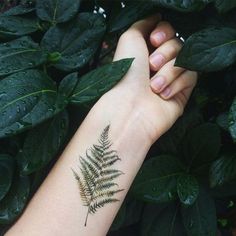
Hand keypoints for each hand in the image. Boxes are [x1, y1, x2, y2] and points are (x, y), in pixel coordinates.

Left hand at [91, 16, 196, 143]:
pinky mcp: (182, 93)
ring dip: (168, 71)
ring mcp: (171, 78)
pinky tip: (162, 95)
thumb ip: (143, 24)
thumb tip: (156, 18)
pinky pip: (191, 76)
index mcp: (146, 51)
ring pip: (186, 59)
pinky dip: (176, 84)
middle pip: (179, 43)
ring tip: (153, 86)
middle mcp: (159, 64)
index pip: (168, 32)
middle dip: (165, 52)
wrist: (130, 107)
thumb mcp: (129, 39)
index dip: (165, 32)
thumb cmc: (126, 73)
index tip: (154, 39)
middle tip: (151, 65)